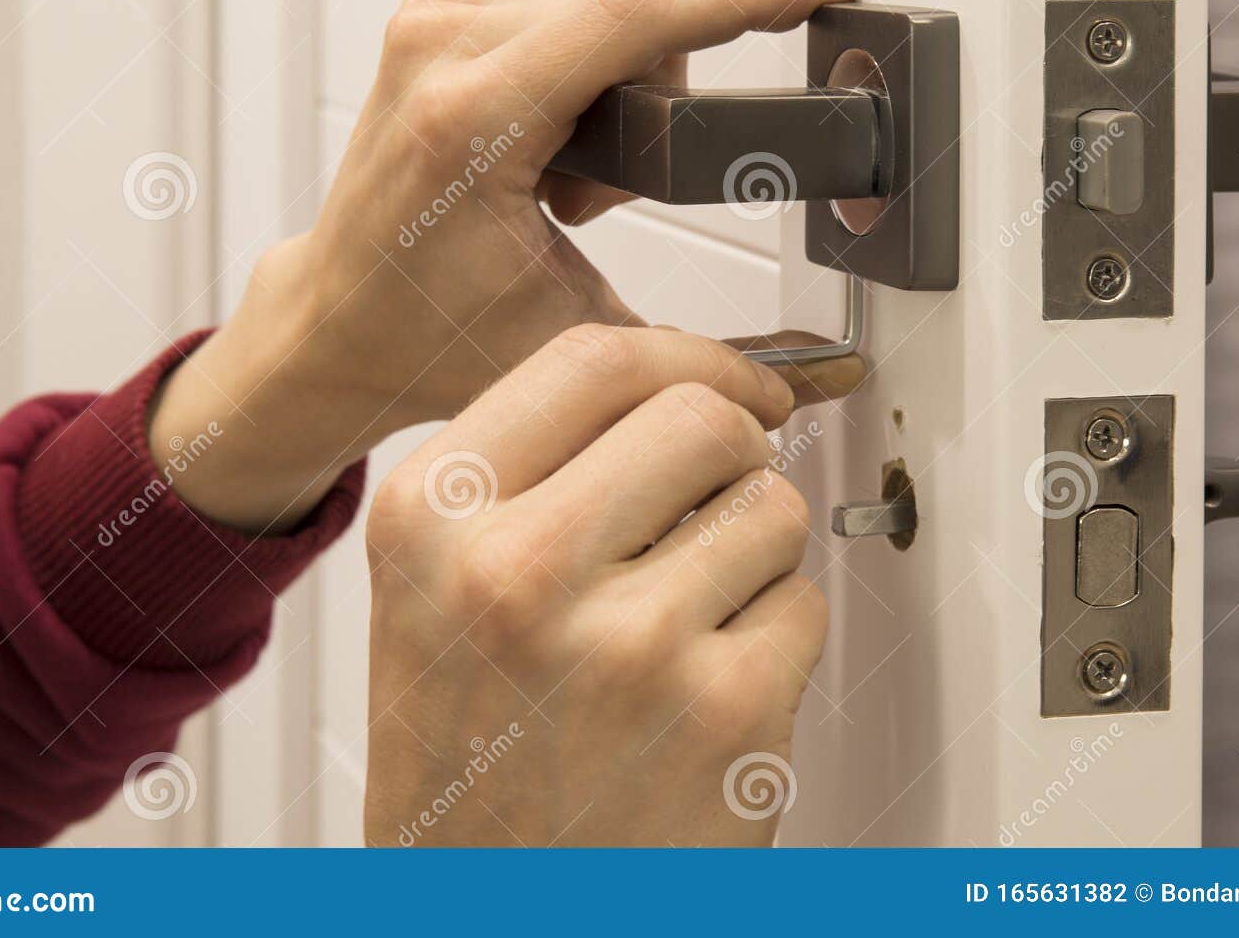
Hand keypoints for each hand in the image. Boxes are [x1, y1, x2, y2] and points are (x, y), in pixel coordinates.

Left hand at [149, 0, 860, 530]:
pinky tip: (535, 145)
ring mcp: (433, 19)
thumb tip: (818, 373)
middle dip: (656, 108)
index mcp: (470, 121)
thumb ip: (706, 356)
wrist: (338, 318)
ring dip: (616, 93)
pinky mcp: (436, 9)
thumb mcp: (578, 343)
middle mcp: (441, 48)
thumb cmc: (426, 332)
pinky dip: (581, 72)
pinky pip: (568, 9)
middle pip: (634, 21)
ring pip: (606, 10)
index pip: (634, 17)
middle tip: (587, 199)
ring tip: (553, 183)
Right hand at [363, 325, 827, 846]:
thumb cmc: (468, 771)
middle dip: (733, 446)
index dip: (687, 357)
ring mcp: (629, 644)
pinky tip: (710, 688)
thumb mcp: (434, 595)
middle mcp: (519, 571)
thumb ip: (526, 477)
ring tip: (691, 619)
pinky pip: (805, 604)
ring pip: (772, 505)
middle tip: (718, 493)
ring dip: (755, 550)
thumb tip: (670, 388)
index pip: (593, 359)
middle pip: (700, 414)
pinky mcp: (725, 716)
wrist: (494, 918)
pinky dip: (777, 636)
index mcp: (433, 522)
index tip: (727, 380)